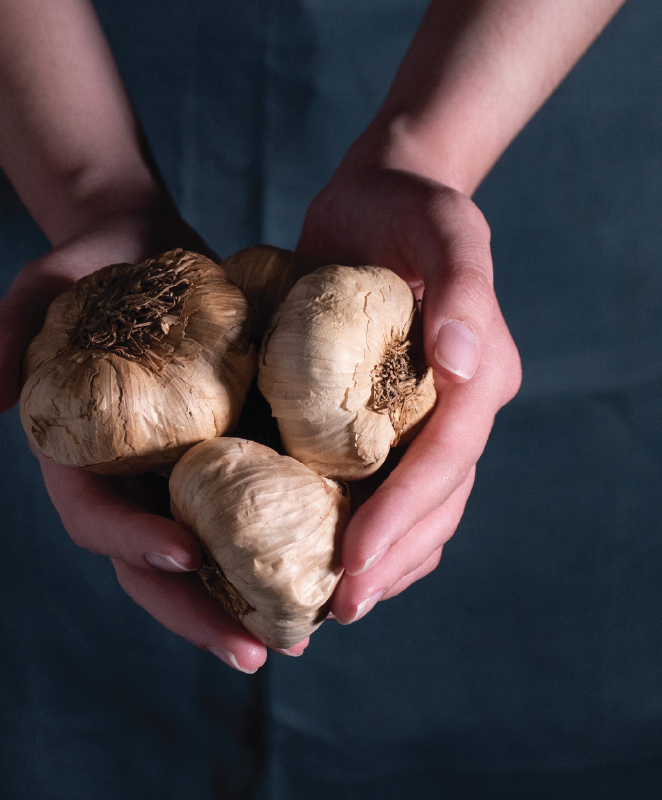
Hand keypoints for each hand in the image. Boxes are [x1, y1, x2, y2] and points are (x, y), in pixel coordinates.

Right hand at [0, 203, 291, 672]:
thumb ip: (6, 331)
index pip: (95, 517)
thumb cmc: (90, 262)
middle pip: (152, 567)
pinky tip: (329, 573)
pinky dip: (279, 550)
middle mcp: (126, 480)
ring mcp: (175, 476)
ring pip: (205, 560)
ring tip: (299, 638)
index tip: (184, 551)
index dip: (133, 541)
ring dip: (244, 605)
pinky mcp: (224, 456)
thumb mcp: (44, 281)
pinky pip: (247, 515)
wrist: (144, 244)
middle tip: (254, 649)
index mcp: (76, 455)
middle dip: (197, 613)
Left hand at [296, 155, 521, 623]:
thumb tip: (460, 360)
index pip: (445, 464)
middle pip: (437, 505)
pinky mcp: (390, 414)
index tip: (355, 566)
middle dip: (389, 561)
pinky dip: (362, 525)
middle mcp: (460, 405)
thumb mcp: (443, 225)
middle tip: (335, 610)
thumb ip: (460, 285)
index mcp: (480, 374)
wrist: (383, 189)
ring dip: (381, 560)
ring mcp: (427, 415)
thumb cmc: (410, 202)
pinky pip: (384, 485)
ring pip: (418, 510)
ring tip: (327, 605)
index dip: (402, 520)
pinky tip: (318, 552)